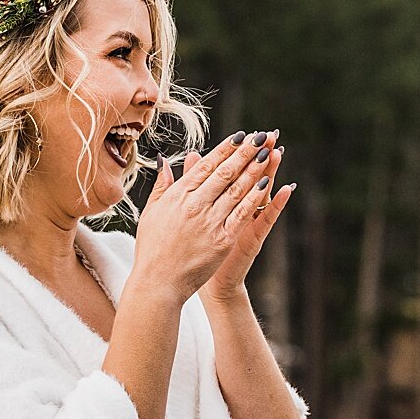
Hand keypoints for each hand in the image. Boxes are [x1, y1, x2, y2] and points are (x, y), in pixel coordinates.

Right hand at [131, 131, 287, 302]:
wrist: (157, 282)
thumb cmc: (152, 248)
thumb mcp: (152, 212)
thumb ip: (162, 186)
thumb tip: (165, 161)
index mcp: (177, 196)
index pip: (205, 166)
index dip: (224, 150)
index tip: (239, 136)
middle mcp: (194, 205)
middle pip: (224, 173)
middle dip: (244, 152)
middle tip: (261, 136)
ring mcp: (208, 222)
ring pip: (236, 189)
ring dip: (254, 169)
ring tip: (268, 153)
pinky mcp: (222, 239)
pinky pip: (242, 213)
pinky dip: (255, 198)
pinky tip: (266, 184)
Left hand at [203, 140, 293, 301]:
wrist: (202, 282)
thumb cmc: (197, 247)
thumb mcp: (193, 211)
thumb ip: (194, 184)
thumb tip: (189, 155)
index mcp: (225, 200)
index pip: (234, 170)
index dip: (241, 152)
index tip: (248, 133)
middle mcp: (240, 209)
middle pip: (252, 176)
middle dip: (260, 155)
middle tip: (270, 135)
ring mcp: (249, 222)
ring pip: (262, 193)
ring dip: (272, 174)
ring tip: (279, 154)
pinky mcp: (253, 238)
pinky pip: (266, 219)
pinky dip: (276, 205)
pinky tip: (286, 190)